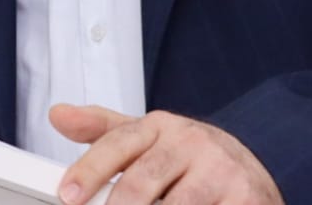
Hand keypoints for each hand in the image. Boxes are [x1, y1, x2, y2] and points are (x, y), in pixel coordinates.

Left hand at [49, 105, 281, 204]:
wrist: (254, 170)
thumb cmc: (191, 159)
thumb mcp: (149, 138)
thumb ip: (103, 130)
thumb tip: (57, 115)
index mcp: (162, 126)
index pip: (118, 144)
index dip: (90, 171)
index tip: (68, 196)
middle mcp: (192, 142)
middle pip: (143, 183)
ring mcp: (222, 171)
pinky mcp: (248, 198)